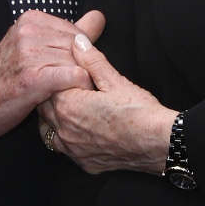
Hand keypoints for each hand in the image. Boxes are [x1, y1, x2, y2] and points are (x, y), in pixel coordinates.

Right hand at [0, 10, 105, 143]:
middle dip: (81, 68)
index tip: (65, 71)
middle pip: (79, 48)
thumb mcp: (34, 47)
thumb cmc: (5, 78)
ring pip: (79, 62)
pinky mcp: (33, 77)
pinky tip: (71, 97)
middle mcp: (30, 31)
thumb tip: (99, 17)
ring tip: (68, 93)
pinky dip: (79, 88)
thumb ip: (68, 32)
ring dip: (80, 81)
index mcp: (31, 19)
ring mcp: (30, 53)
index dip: (79, 56)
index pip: (77, 32)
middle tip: (69, 86)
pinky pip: (74, 76)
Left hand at [38, 31, 175, 174]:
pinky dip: (69, 139)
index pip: (48, 87)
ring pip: (50, 132)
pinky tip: (82, 131)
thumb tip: (78, 42)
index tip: (64, 72)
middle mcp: (64, 131)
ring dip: (55, 120)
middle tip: (65, 87)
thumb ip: (92, 60)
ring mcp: (74, 150)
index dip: (55, 77)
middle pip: (45, 109)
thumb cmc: (139, 111)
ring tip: (70, 109)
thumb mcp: (115, 80)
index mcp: (68, 106)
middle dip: (51, 97)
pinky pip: (67, 150)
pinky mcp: (85, 164)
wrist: (159, 144)